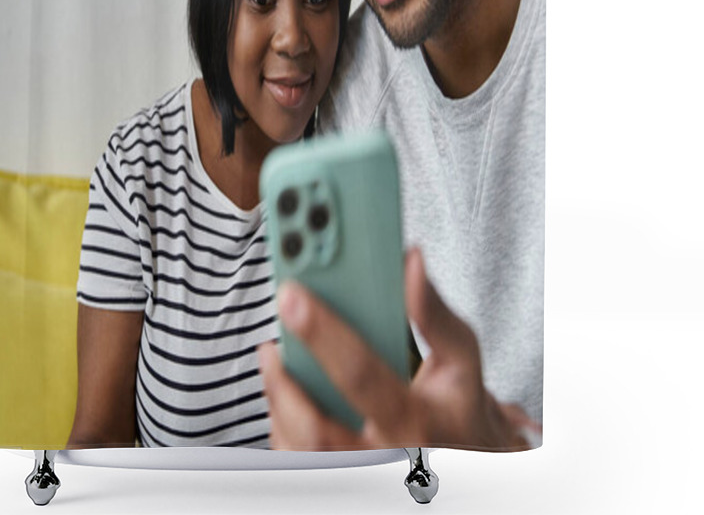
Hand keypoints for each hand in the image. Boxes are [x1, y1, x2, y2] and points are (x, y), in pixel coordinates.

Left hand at [258, 248, 539, 449]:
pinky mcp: (342, 480)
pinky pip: (297, 462)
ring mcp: (361, 476)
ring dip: (279, 402)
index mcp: (418, 420)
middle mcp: (387, 455)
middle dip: (283, 380)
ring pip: (300, 451)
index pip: (361, 375)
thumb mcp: (461, 359)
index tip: (293, 295)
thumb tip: (408, 260)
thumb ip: (433, 313)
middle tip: (270, 342)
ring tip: (273, 359)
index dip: (323, 333)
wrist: (471, 465)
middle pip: (317, 428)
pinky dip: (283, 425)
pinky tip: (284, 391)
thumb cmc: (461, 407)